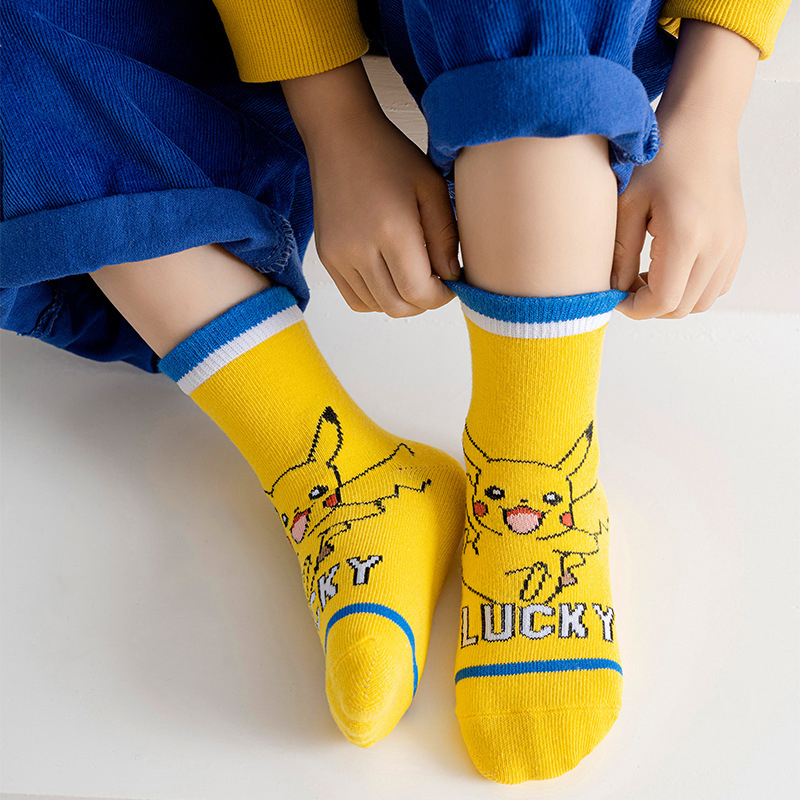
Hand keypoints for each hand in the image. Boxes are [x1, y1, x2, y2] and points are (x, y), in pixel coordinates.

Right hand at [308, 110, 458, 316]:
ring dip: (401, 300)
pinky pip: (356, 299)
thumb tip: (450, 277)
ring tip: (412, 273)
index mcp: (391, 229)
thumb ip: (446, 237)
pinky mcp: (327, 257)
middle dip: (423, 302)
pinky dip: (378, 297)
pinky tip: (390, 275)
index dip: (441, 297)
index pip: (419, 292)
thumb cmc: (389, 155)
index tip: (450, 283)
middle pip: (398, 306)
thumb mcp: (431, 187)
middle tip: (435, 281)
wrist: (339, 136)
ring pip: (377, 306)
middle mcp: (359, 248)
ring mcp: (338, 256)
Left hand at [611, 18, 758, 319]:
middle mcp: (717, 246)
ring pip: (702, 301)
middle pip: (682, 307)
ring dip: (673, 299)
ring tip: (648, 275)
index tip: (617, 297)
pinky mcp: (738, 240)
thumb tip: (616, 291)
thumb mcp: (627, 206)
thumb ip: (620, 255)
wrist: (702, 126)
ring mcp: (732, 244)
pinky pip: (718, 284)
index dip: (635, 308)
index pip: (662, 301)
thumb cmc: (659, 159)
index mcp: (686, 237)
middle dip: (651, 305)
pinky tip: (670, 267)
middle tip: (627, 284)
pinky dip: (693, 288)